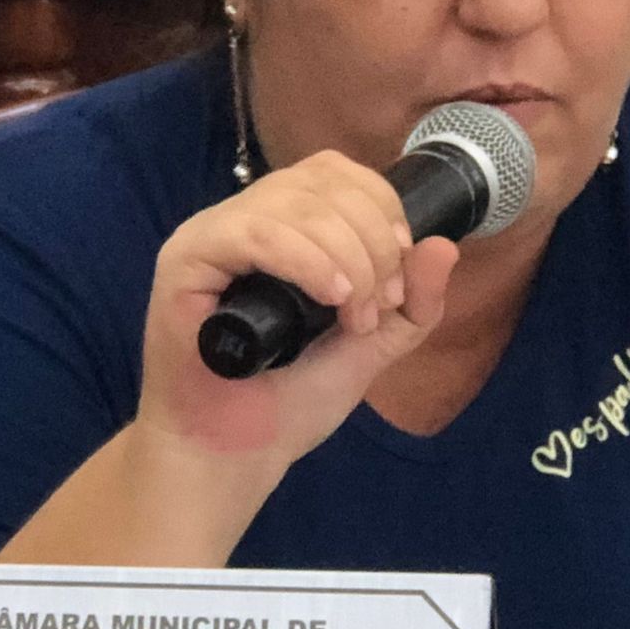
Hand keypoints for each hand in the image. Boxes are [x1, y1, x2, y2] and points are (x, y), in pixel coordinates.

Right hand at [138, 150, 458, 477]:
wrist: (233, 456)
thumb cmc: (288, 401)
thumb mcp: (371, 345)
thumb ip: (413, 301)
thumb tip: (445, 244)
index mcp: (282, 224)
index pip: (335, 172)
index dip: (381, 207)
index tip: (401, 271)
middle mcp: (243, 217)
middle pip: (321, 181)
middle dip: (372, 240)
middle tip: (379, 308)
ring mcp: (210, 234)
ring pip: (293, 202)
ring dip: (347, 257)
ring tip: (354, 318)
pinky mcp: (185, 259)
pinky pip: (253, 233)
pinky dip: (306, 260)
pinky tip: (331, 297)